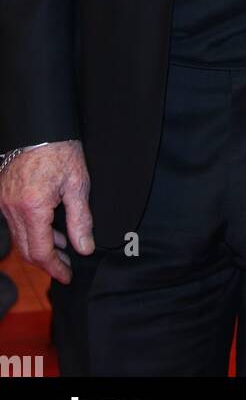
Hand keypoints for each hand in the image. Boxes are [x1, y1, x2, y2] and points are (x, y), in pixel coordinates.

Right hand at [0, 140, 93, 283]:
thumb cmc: (61, 149)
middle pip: (26, 250)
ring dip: (39, 246)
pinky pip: (15, 222)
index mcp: (33, 207)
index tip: (67, 275)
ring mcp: (4, 201)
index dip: (55, 268)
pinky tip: (49, 228)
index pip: (40, 252)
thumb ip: (80, 220)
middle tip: (66, 266)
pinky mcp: (2, 194)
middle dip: (47, 262)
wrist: (40, 125)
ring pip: (19, 237)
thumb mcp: (78, 184)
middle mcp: (12, 208)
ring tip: (62, 246)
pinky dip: (31, 230)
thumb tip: (84, 248)